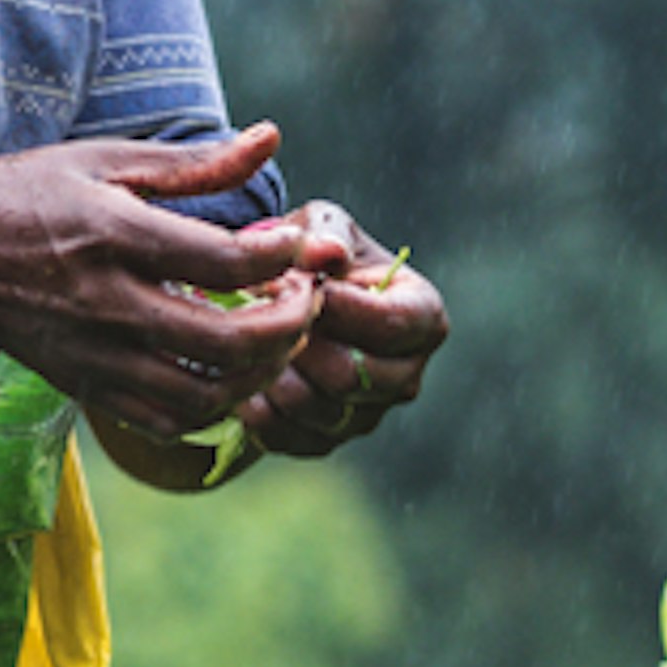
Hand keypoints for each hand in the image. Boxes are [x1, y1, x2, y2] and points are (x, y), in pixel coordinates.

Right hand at [0, 125, 320, 451]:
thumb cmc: (29, 195)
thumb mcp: (108, 161)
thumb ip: (196, 162)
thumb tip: (271, 137)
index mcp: (116, 236)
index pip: (226, 260)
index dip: (281, 254)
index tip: (294, 244)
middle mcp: (110, 304)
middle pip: (229, 340)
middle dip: (289, 325)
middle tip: (304, 300)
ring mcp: (97, 354)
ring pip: (205, 393)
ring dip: (259, 373)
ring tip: (273, 340)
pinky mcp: (87, 386)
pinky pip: (166, 420)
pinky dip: (211, 407)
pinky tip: (225, 373)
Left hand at [233, 200, 446, 459]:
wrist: (285, 299)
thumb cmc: (315, 254)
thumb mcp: (324, 225)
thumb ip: (326, 233)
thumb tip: (330, 253)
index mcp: (423, 317)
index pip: (393, 324)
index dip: (340, 306)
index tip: (300, 285)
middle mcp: (406, 375)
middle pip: (351, 377)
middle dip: (299, 342)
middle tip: (265, 314)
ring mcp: (367, 415)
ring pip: (311, 408)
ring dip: (270, 370)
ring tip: (251, 337)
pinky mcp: (325, 441)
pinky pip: (283, 435)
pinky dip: (253, 404)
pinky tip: (243, 371)